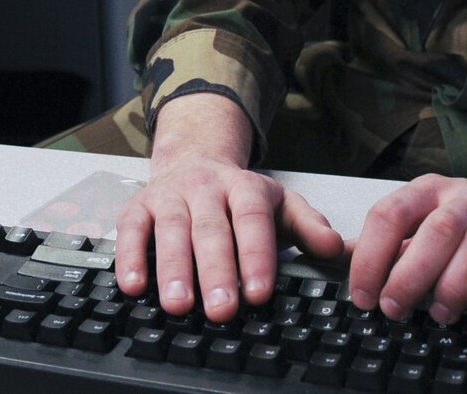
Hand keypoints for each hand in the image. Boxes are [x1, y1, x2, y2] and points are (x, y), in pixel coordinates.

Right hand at [113, 92, 343, 322]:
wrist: (194, 158)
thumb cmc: (240, 199)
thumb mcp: (281, 206)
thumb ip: (309, 227)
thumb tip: (336, 249)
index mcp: (245, 188)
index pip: (252, 218)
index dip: (255, 254)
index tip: (259, 291)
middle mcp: (205, 187)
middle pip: (210, 229)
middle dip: (216, 271)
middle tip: (222, 309)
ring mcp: (169, 195)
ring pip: (170, 229)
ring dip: (173, 269)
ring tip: (179, 305)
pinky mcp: (138, 205)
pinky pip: (130, 229)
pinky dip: (130, 256)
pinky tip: (134, 284)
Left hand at [344, 160, 466, 330]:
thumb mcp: (433, 216)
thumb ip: (393, 238)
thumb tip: (341, 257)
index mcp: (432, 192)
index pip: (391, 214)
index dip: (371, 256)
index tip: (361, 295)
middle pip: (435, 229)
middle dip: (409, 272)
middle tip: (393, 309)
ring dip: (455, 283)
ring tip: (439, 315)